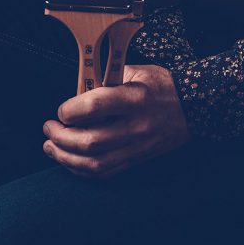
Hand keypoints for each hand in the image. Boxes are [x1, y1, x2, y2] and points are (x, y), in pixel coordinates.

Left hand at [42, 64, 189, 178]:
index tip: (62, 109)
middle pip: (91, 141)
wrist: (193, 107)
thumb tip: (78, 89)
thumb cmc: (162, 85)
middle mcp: (135, 126)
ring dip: (65, 158)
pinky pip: (105, 173)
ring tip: (50, 147)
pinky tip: (69, 161)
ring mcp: (136, 147)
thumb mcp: (137, 71)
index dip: (71, 109)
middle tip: (49, 128)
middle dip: (62, 137)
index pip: (97, 105)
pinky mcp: (136, 160)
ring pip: (94, 164)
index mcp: (135, 98)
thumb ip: (107, 78)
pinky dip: (82, 170)